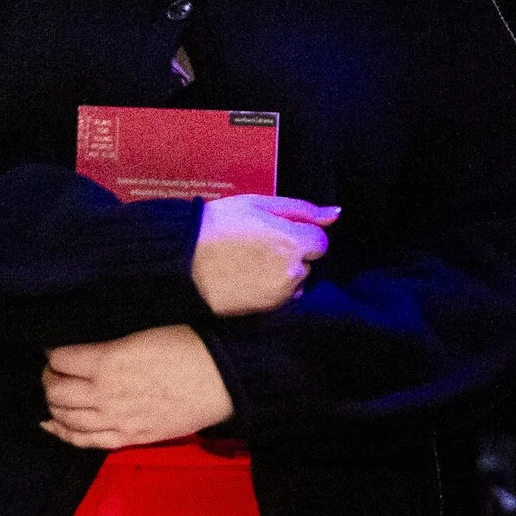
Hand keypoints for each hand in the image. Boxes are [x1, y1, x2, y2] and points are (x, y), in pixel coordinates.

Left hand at [42, 324, 233, 448]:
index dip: (54, 353)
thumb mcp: (145, 333)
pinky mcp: (129, 437)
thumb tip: (86, 348)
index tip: (56, 349)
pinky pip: (85, 441)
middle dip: (50, 378)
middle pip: (56, 391)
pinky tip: (51, 425)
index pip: (61, 359)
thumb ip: (111, 344)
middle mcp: (105, 394)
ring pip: (65, 417)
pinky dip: (63, 433)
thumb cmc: (190, 347)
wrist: (223, 379)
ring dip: (54, 404)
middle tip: (56, 371)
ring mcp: (116, 420)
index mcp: (108, 361)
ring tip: (57, 394)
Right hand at [192, 193, 333, 315]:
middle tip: (258, 244)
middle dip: (292, 253)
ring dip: (283, 273)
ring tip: (249, 262)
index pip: (320, 241)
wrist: (180, 260)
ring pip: (296, 282)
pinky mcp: (264, 311)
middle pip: (307, 262)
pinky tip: (247, 279)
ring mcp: (278, 295)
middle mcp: (290, 272)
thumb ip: (302, 210)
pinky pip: (281, 299)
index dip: (300, 233)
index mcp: (292, 241)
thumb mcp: (258, 204)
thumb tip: (335, 213)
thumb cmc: (217, 225)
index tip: (276, 230)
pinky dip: (271, 290)